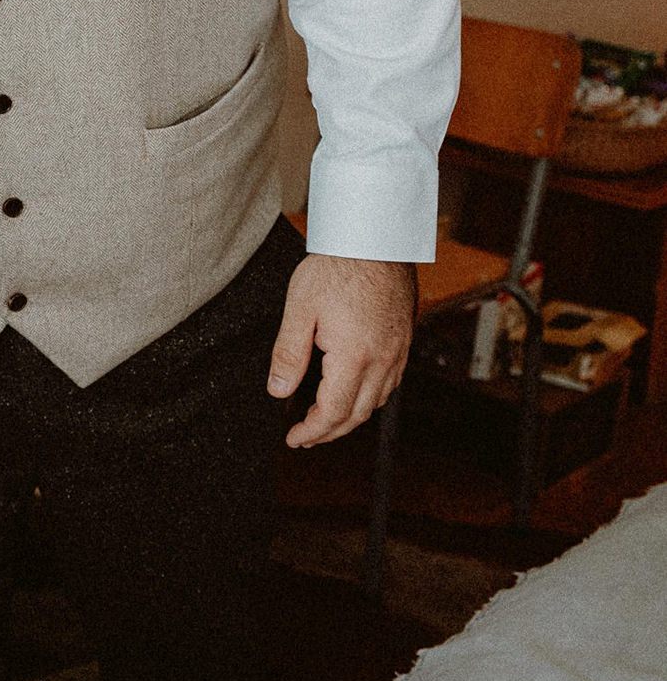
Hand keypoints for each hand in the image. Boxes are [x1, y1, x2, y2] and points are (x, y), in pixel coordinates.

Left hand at [269, 253, 417, 448]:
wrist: (374, 241)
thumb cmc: (336, 268)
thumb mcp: (299, 309)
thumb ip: (289, 354)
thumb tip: (278, 391)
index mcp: (354, 357)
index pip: (333, 411)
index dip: (312, 431)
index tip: (294, 438)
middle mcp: (383, 361)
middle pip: (357, 415)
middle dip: (329, 432)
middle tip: (305, 437)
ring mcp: (397, 352)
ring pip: (376, 402)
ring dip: (350, 418)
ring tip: (324, 421)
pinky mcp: (403, 342)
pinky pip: (389, 384)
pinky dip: (369, 398)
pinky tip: (353, 393)